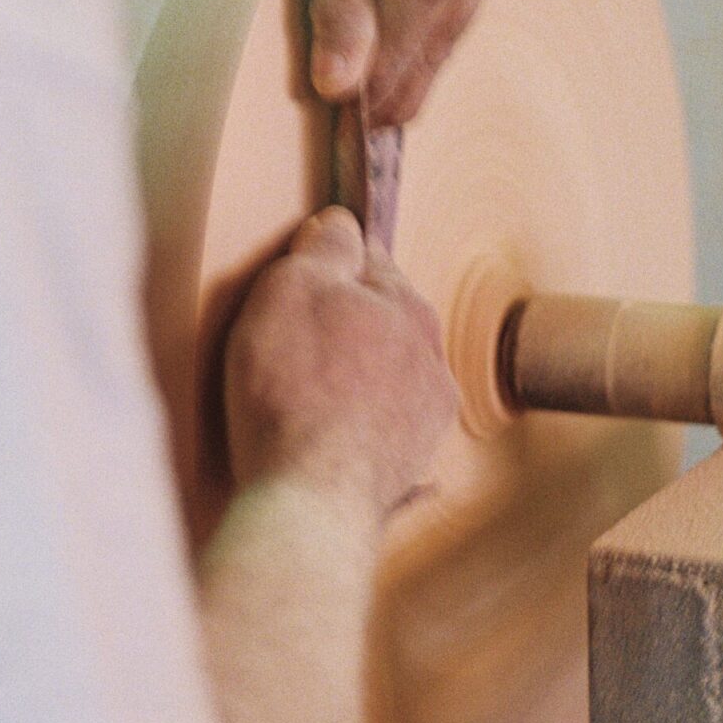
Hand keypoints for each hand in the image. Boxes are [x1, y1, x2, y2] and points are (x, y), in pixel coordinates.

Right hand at [222, 208, 458, 514]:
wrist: (309, 499)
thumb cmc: (292, 389)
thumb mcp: (291, 289)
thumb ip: (323, 248)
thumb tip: (341, 223)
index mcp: (406, 304)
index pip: (369, 260)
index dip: (329, 265)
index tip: (299, 281)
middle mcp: (431, 356)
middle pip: (382, 319)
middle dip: (346, 323)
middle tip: (291, 342)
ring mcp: (426, 416)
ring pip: (387, 376)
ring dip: (356, 379)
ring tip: (304, 397)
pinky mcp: (409, 464)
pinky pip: (382, 430)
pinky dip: (358, 428)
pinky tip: (324, 437)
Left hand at [290, 0, 523, 125]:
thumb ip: (340, 7)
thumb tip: (340, 89)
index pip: (401, 64)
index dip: (371, 106)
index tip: (348, 145)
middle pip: (438, 48)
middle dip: (401, 87)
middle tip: (371, 134)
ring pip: (459, 14)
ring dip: (425, 45)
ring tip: (394, 87)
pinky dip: (444, 0)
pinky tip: (423, 13)